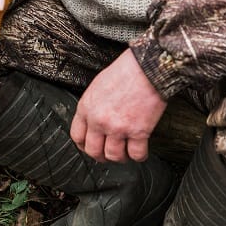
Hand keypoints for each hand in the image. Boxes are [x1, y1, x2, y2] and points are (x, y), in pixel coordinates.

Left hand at [70, 48, 166, 162]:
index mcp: (87, 107)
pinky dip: (140, 156)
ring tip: (127, 154)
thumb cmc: (127, 71)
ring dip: (121, 158)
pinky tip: (142, 152)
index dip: (84, 146)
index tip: (91, 147)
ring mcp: (118, 128)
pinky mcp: (139, 131)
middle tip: (109, 154)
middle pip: (94, 151)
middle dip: (101, 156)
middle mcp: (99, 121)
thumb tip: (96, 118)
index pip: (77, 136)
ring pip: (114, 156)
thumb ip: (94, 105)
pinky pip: (136, 154)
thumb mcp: (98, 85)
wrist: (148, 67)